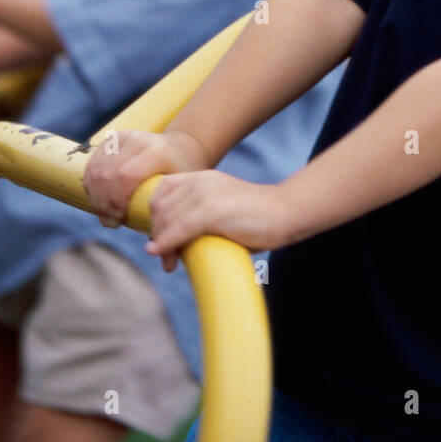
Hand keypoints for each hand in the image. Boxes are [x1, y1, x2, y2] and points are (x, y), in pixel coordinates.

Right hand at [83, 128, 211, 225]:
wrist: (184, 148)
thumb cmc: (186, 179)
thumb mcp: (186, 197)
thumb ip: (176, 227)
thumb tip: (167, 265)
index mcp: (158, 152)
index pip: (126, 176)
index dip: (116, 201)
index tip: (119, 221)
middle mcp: (140, 140)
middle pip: (107, 174)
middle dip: (103, 202)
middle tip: (109, 222)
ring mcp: (125, 137)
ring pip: (96, 168)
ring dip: (95, 195)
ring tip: (104, 213)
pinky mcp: (114, 138)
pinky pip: (93, 162)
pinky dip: (91, 183)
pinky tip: (98, 199)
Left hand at [144, 171, 290, 271]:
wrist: (285, 212)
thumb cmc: (255, 220)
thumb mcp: (220, 209)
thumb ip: (197, 216)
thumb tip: (172, 242)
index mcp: (201, 177)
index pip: (161, 192)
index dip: (155, 217)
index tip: (160, 240)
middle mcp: (199, 181)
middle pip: (159, 207)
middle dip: (156, 234)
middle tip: (166, 258)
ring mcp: (205, 194)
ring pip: (166, 219)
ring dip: (161, 244)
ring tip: (170, 263)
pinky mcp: (212, 210)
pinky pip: (178, 228)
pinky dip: (166, 243)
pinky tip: (162, 254)